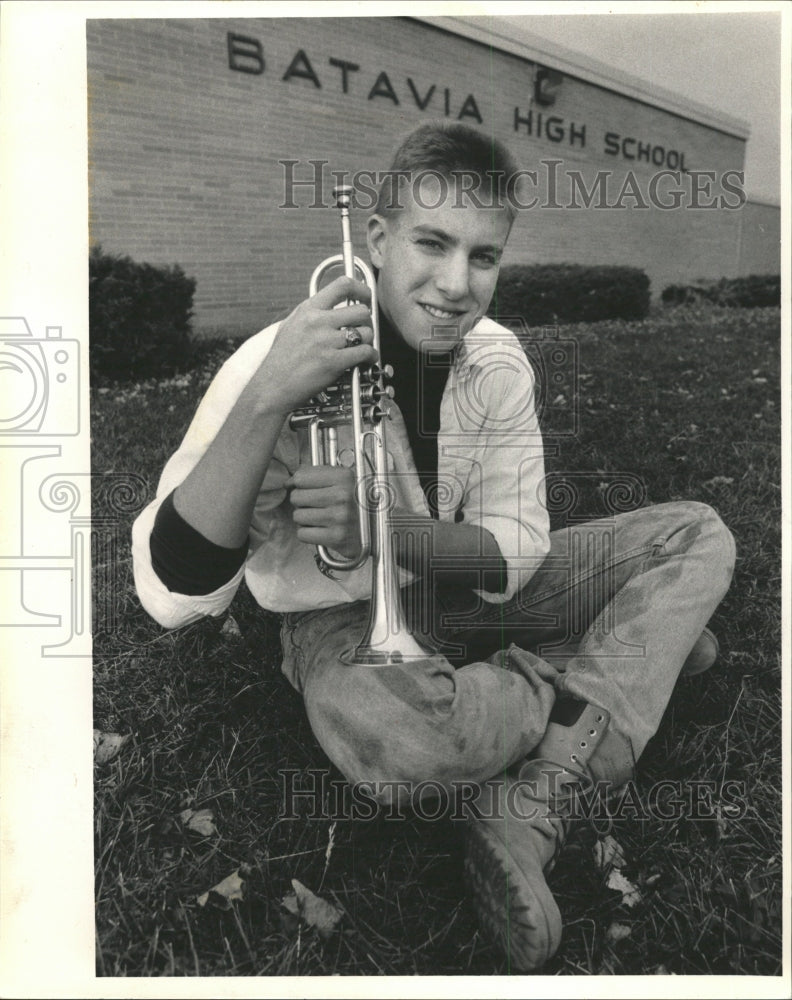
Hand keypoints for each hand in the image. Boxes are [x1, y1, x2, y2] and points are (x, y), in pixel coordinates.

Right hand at [254, 276, 377, 415]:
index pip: (342, 285)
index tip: (366, 296)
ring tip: (362, 348)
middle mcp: (317, 322)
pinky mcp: (333, 362)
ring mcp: (325, 341)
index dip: (361, 289)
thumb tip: (334, 306)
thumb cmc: (281, 360)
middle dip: (367, 321)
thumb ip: (312, 314)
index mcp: (308, 310)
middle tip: (363, 329)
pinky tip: (366, 360)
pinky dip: (371, 357)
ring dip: (368, 341)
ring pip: (366, 332)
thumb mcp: (291, 325)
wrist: (272, 386)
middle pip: (361, 310)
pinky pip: (365, 352)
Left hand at [287, 464, 362, 560]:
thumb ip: (316, 475)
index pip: (300, 478)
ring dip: (305, 519)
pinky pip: (302, 534)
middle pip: (296, 497)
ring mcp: (339, 517)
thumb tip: (289, 482)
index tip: (303, 489)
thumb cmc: (356, 504)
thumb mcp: (344, 481)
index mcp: (343, 477)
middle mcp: (342, 496)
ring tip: (322, 519)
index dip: (297, 484)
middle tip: (318, 506)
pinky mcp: (336, 537)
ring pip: (298, 516)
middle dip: (303, 503)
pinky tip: (322, 530)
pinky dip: (308, 534)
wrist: (378, 530)